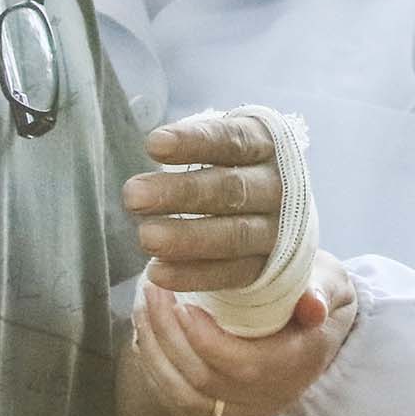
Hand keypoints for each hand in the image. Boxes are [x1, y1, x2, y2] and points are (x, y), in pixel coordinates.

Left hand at [125, 111, 286, 292]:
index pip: (232, 141)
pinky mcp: (265, 266)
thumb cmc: (234, 167)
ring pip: (235, 234)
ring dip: (186, 237)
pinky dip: (192, 274)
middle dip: (181, 192)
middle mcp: (278, 187)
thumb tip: (153, 147)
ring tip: (145, 237)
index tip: (153, 144)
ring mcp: (276, 229)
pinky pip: (230, 272)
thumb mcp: (225, 144)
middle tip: (133, 195)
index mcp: (266, 146)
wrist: (281, 211)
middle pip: (232, 188)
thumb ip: (194, 144)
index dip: (194, 142)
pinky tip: (156, 272)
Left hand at [127, 254, 358, 415]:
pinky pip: (179, 404)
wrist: (319, 333)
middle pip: (205, 382)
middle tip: (152, 291)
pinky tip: (145, 335)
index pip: (244, 366)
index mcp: (297, 366)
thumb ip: (321, 291)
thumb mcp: (329, 283)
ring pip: (185, 399)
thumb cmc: (316, 295)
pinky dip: (155, 371)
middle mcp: (270, 399)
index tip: (183, 303)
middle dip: (169, 336)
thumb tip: (313, 304)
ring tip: (143, 308)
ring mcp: (244, 413)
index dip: (207, 340)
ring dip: (154, 354)